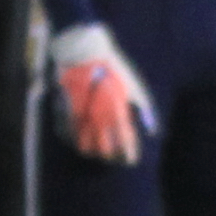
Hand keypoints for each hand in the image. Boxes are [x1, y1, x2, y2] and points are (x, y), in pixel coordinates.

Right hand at [48, 21, 156, 164]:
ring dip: (94, 152)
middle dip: (112, 157)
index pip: (125, 145)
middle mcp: (97, 120)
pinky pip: (70, 137)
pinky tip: (83, 139)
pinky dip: (77, 142)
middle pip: (104, 152)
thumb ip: (144, 112)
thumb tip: (151, 131)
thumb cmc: (114, 70)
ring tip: (99, 151)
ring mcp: (79, 119)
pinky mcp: (64, 114)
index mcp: (117, 114)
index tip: (131, 160)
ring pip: (85, 148)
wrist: (83, 55)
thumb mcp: (135, 89)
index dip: (129, 156)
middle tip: (116, 157)